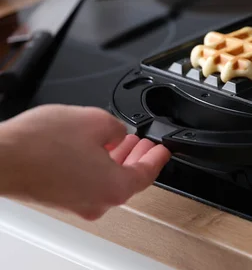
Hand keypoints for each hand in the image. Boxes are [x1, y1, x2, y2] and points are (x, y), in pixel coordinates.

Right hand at [0, 104, 170, 219]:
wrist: (0, 158)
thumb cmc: (40, 145)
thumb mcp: (95, 120)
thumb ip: (116, 127)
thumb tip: (117, 133)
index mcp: (114, 187)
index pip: (148, 173)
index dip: (158, 157)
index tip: (164, 149)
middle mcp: (98, 201)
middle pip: (129, 180)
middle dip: (138, 157)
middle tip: (146, 144)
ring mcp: (78, 203)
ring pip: (108, 181)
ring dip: (117, 159)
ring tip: (122, 142)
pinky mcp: (61, 199)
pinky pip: (89, 182)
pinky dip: (98, 165)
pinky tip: (96, 149)